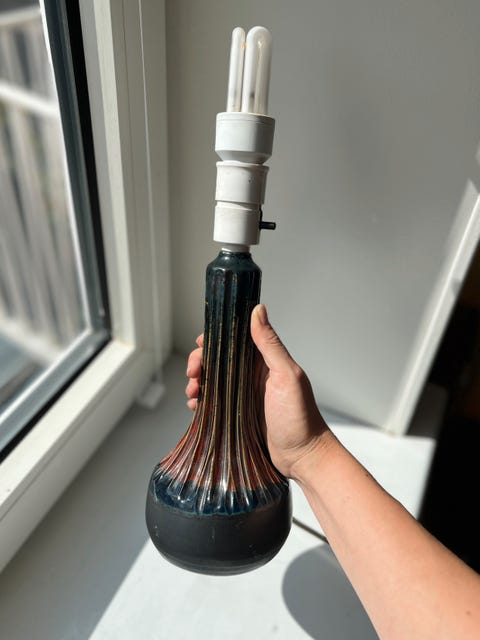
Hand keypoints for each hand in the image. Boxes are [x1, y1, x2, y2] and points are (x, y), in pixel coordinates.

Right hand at [185, 304, 331, 479]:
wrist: (302, 457)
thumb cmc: (300, 417)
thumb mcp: (287, 376)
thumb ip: (271, 344)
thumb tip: (259, 310)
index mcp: (265, 361)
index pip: (235, 339)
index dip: (215, 338)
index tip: (200, 342)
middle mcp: (252, 375)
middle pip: (218, 360)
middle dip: (200, 362)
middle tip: (193, 373)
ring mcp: (243, 395)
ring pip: (213, 381)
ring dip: (198, 382)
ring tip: (193, 392)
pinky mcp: (236, 415)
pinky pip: (214, 403)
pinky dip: (202, 401)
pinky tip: (196, 406)